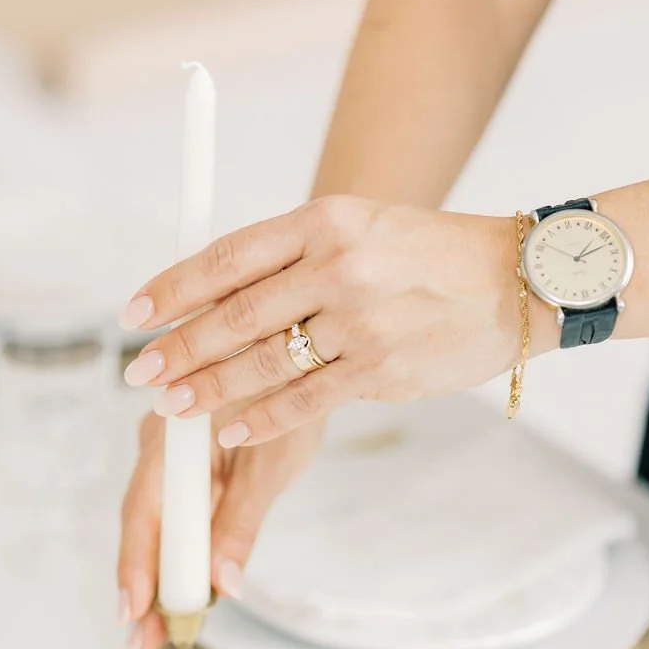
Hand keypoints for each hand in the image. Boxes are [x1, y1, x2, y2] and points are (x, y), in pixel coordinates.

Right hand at [117, 411, 321, 648]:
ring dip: (158, 579)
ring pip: (157, 528)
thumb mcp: (271, 465)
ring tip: (155, 634)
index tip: (136, 612)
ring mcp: (169, 460)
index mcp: (173, 433)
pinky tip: (180, 598)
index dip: (138, 563)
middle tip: (142, 643)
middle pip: (143, 526)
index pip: (144, 510)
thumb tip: (223, 585)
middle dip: (142, 587)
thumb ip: (241, 522)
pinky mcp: (186, 473)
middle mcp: (159, 446)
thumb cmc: (290, 397)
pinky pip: (175, 521)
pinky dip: (178, 559)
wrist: (301, 357)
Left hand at [119, 195, 542, 448]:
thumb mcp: (356, 228)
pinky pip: (306, 400)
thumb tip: (210, 296)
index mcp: (323, 219)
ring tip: (169, 407)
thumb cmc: (425, 254)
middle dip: (179, 348)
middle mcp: (338, 265)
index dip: (172, 288)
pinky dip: (261, 418)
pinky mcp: (381, 368)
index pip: (228, 256)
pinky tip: (229, 428)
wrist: (515, 279)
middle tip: (139, 372)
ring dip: (208, 389)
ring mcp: (361, 319)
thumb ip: (290, 258)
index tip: (133, 314)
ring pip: (264, 362)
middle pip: (236, 314)